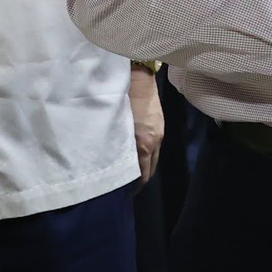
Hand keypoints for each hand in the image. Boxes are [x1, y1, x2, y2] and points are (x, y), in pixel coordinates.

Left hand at [128, 64, 164, 184]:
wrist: (138, 77)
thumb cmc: (121, 100)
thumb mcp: (116, 125)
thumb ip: (116, 145)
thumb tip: (111, 162)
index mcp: (145, 144)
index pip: (143, 174)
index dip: (135, 186)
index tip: (124, 194)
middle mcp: (155, 141)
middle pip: (151, 168)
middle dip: (141, 179)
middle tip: (127, 187)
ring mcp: (159, 132)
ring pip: (154, 157)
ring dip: (144, 166)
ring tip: (131, 172)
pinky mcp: (159, 124)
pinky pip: (155, 146)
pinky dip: (147, 154)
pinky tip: (137, 153)